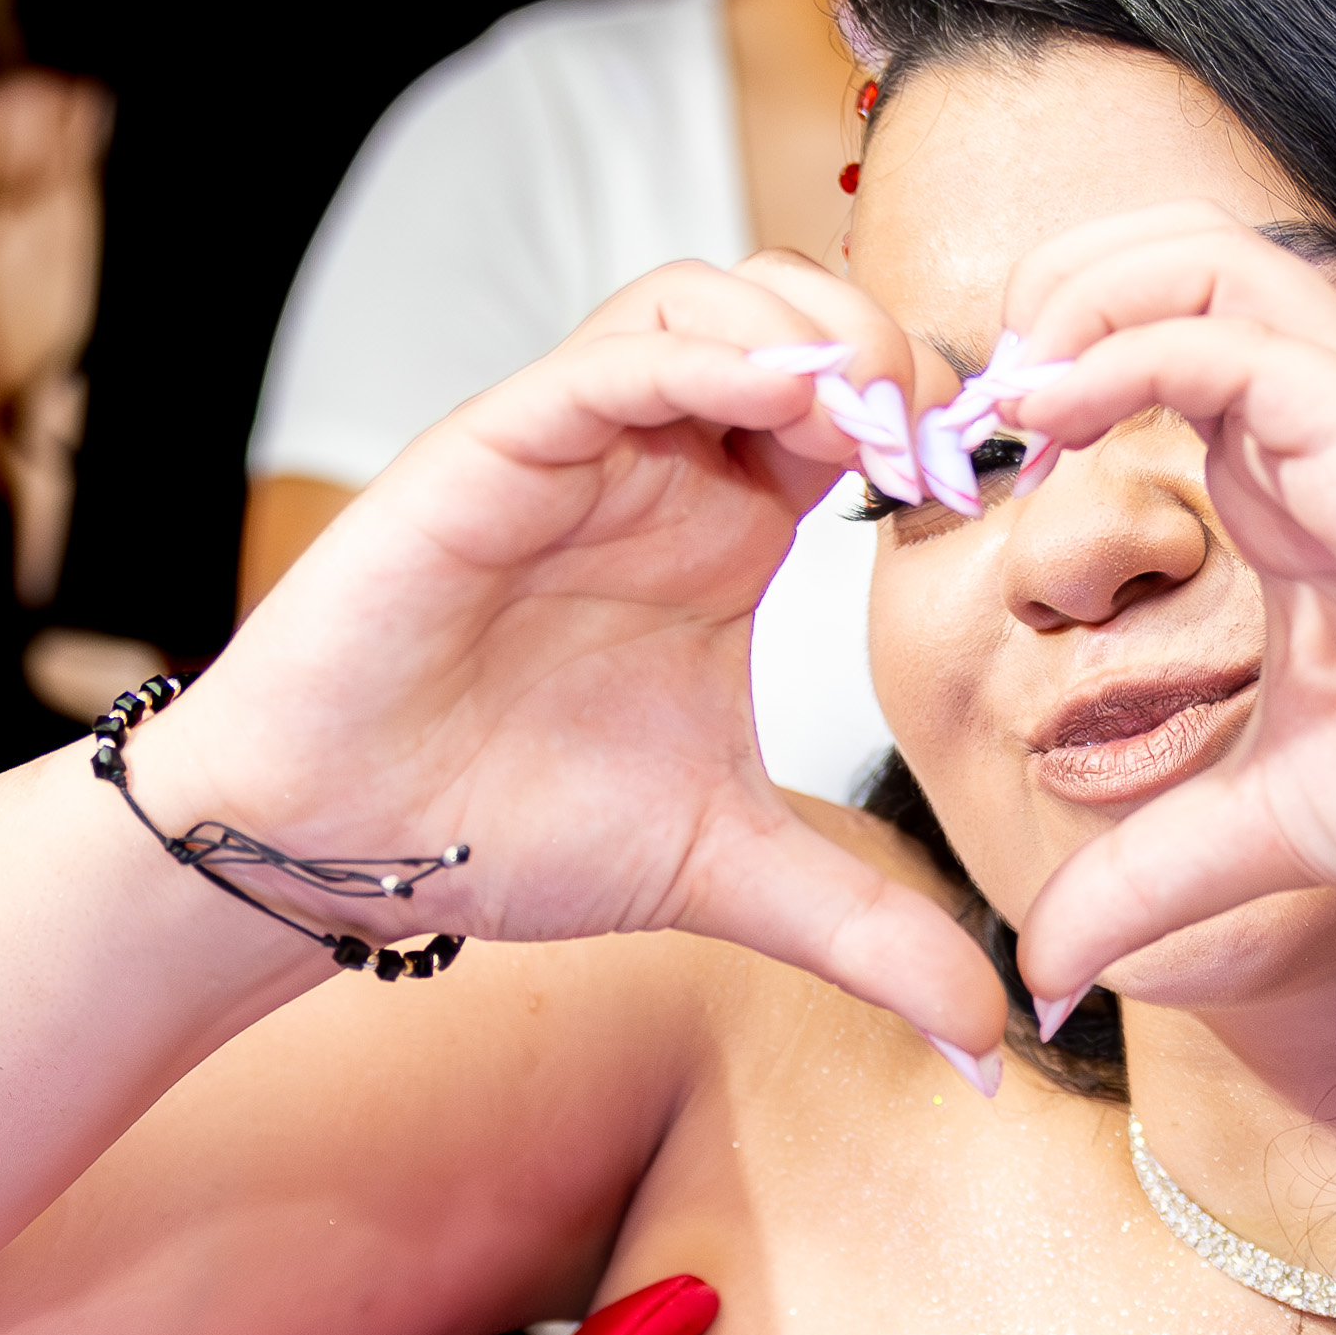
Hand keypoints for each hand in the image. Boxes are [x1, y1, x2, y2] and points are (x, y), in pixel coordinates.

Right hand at [138, 254, 1008, 1064]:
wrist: (344, 848)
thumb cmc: (506, 826)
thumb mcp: (731, 874)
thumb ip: (867, 934)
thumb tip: (991, 1040)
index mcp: (728, 524)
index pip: (852, 400)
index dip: (932, 418)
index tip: (986, 495)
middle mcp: (657, 464)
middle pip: (791, 308)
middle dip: (884, 341)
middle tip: (942, 436)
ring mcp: (575, 446)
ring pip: (699, 294)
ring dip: (802, 323)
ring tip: (872, 407)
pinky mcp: (490, 450)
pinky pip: (602, 359)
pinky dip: (697, 352)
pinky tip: (779, 392)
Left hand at [977, 207, 1335, 1007]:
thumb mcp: (1265, 831)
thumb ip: (1148, 879)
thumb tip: (1043, 971)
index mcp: (1294, 484)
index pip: (1162, 343)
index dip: (1058, 375)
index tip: (991, 476)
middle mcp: (1325, 428)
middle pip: (1177, 253)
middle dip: (1057, 284)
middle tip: (988, 402)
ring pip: (1205, 256)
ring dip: (1082, 292)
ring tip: (1019, 390)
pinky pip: (1232, 340)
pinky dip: (1125, 351)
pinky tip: (1057, 418)